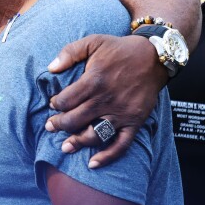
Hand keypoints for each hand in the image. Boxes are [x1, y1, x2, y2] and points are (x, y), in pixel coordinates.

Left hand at [44, 34, 166, 167]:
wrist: (154, 57)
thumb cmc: (120, 49)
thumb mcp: (93, 41)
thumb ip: (69, 52)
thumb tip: (50, 68)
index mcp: (93, 81)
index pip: (65, 100)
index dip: (55, 105)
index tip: (52, 105)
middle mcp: (106, 100)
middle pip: (75, 119)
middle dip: (59, 125)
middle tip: (50, 127)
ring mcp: (121, 113)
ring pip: (94, 135)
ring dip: (77, 143)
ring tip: (65, 147)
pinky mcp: (135, 122)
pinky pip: (121, 144)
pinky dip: (107, 157)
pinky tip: (93, 163)